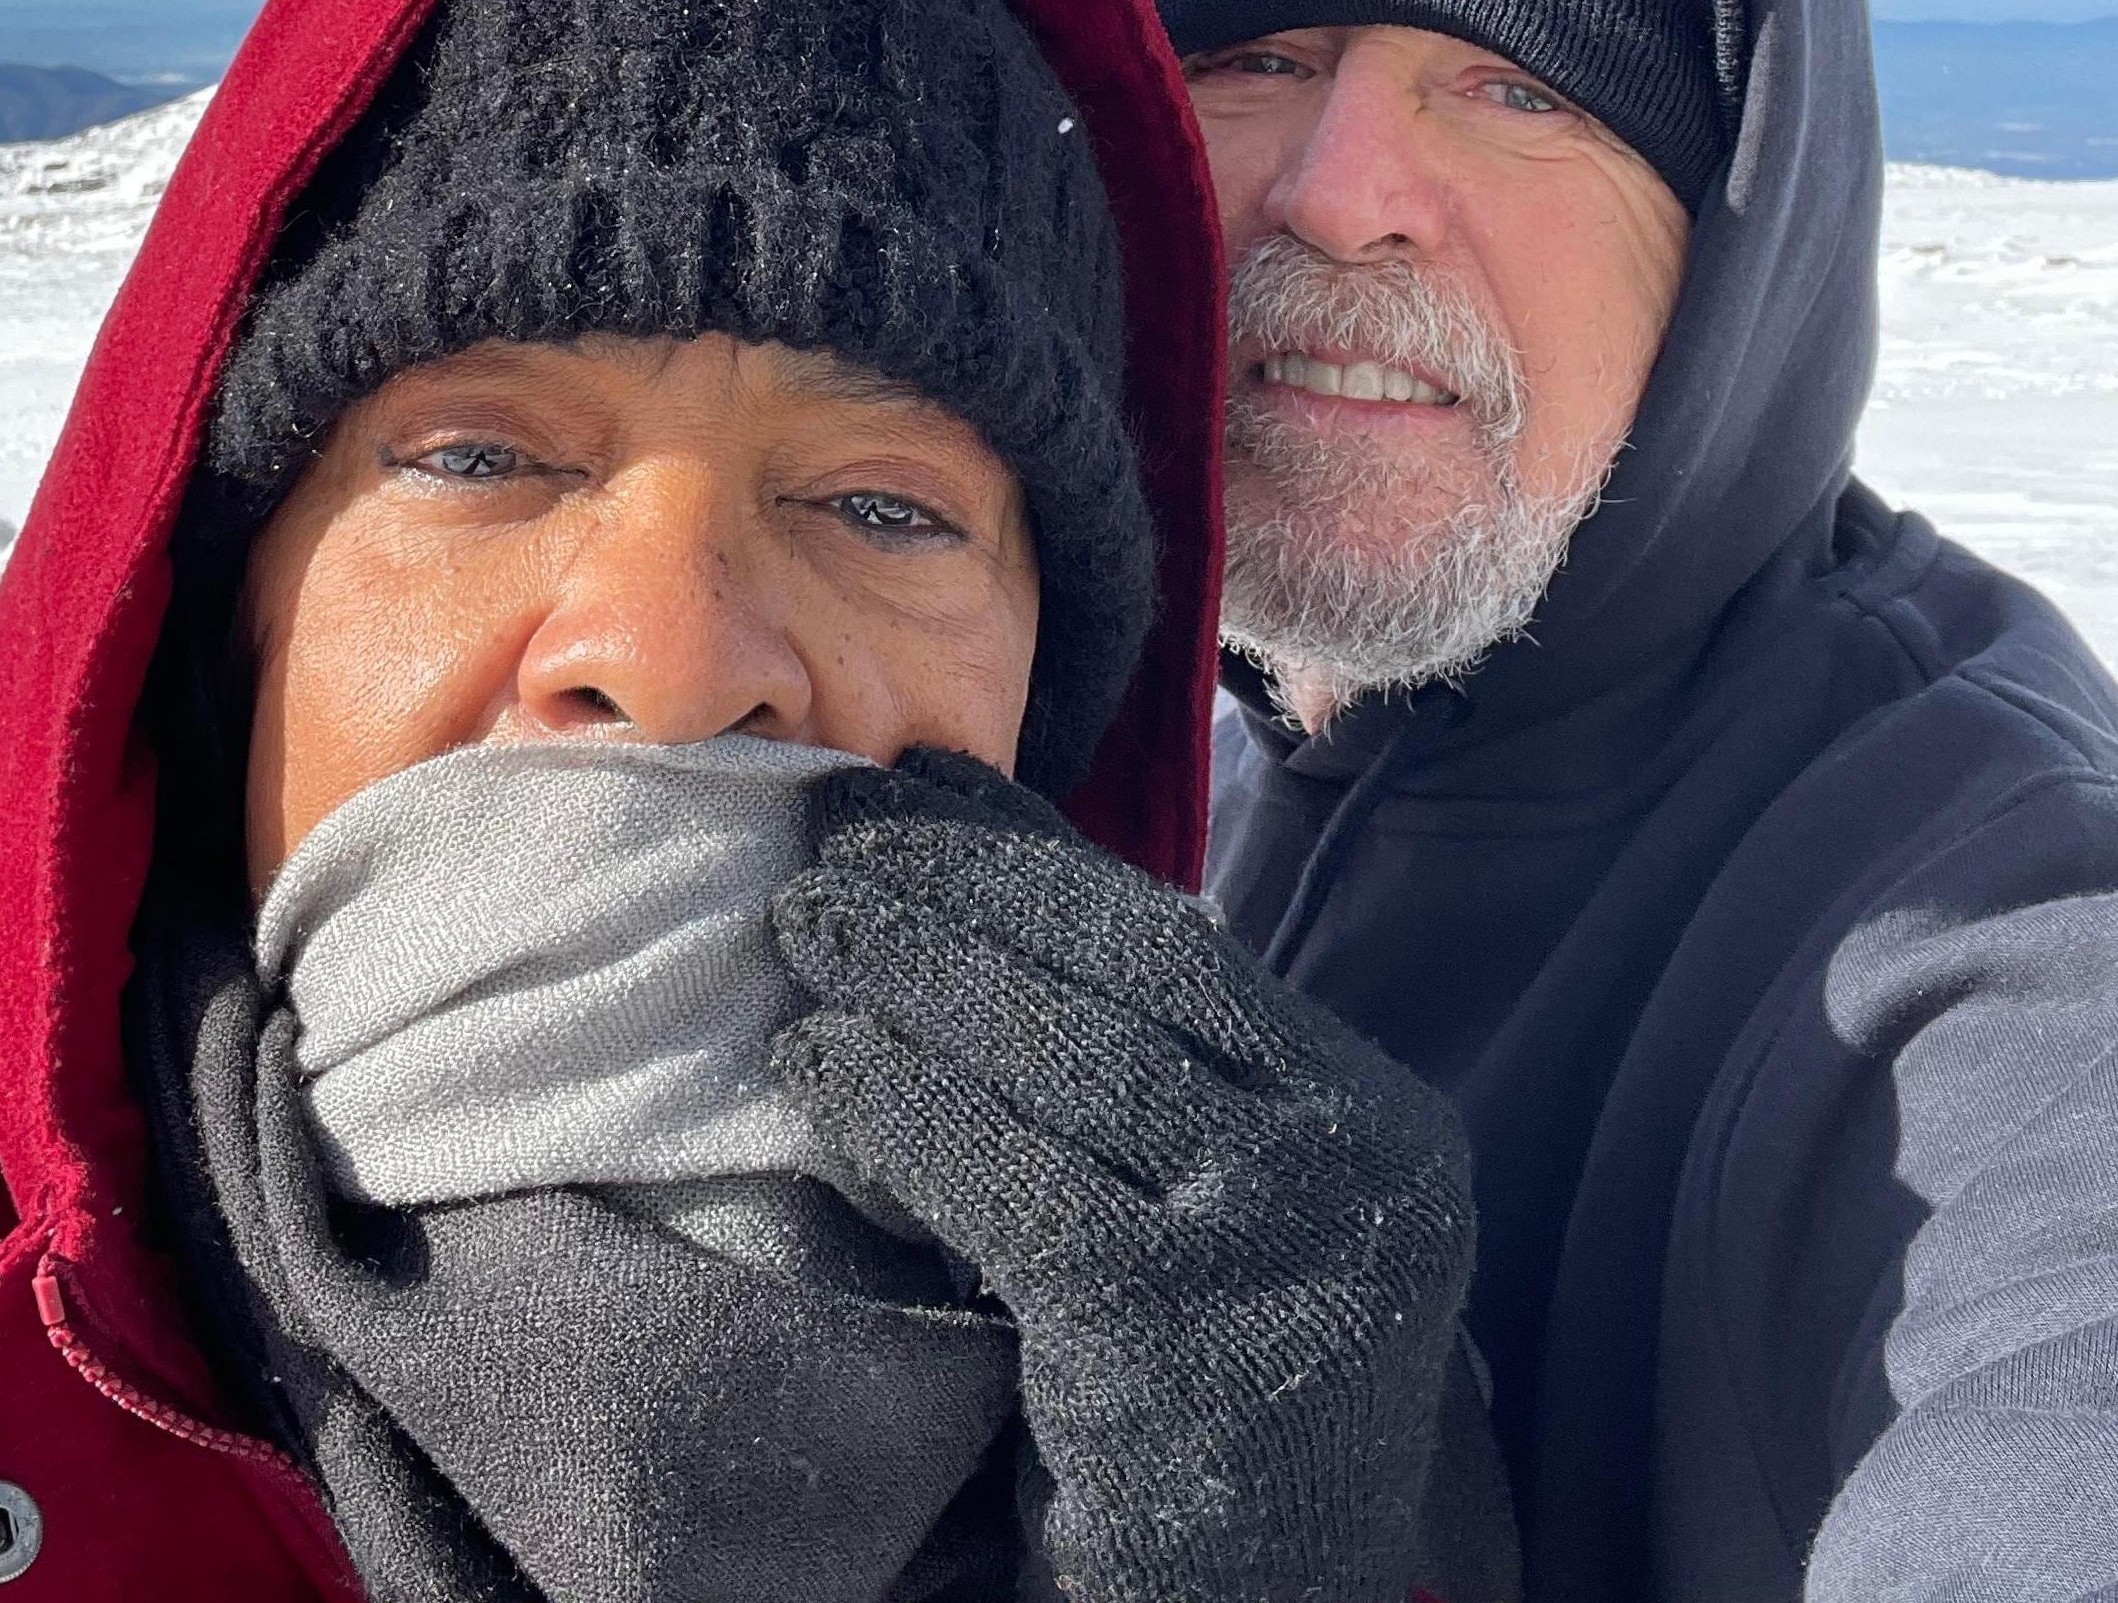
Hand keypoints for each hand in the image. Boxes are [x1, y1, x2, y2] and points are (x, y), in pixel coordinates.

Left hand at [771, 750, 1474, 1602]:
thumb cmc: (1208, 1392)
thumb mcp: (1227, 1204)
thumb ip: (1166, 1071)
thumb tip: (993, 884)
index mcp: (1375, 1115)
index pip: (1184, 941)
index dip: (1035, 856)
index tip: (918, 786)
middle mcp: (1360, 1168)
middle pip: (1133, 974)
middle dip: (964, 888)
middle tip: (828, 829)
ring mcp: (1282, 1253)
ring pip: (1071, 1061)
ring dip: (915, 975)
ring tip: (802, 924)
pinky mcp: (1178, 1344)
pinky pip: (1014, 1188)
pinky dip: (905, 1109)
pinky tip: (819, 1061)